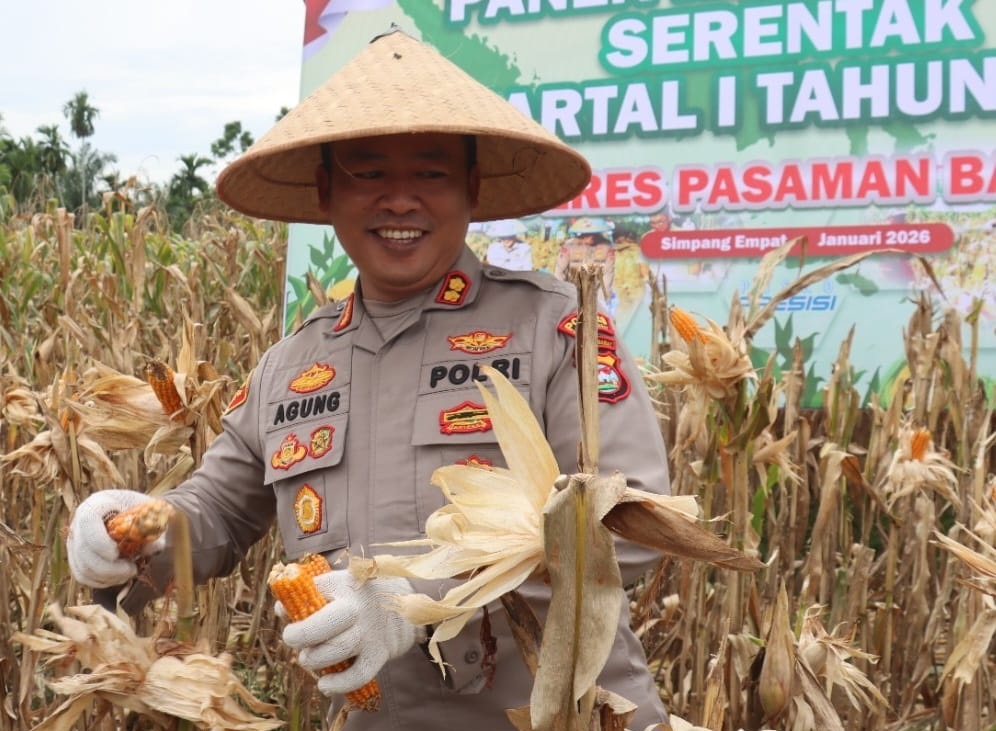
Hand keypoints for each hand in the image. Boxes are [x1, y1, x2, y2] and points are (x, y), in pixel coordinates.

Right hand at [67, 490, 167, 587]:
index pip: (88, 520)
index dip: (99, 541)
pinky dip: (101, 582)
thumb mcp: (153, 514)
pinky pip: (82, 575)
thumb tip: (153, 548)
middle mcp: (80, 521)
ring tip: (129, 573)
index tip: (117, 554)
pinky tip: (119, 578)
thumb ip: (155, 529)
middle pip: (83, 550)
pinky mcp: (77, 556)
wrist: (136, 515)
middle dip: (108, 567)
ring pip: (82, 566)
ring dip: (107, 577)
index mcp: (98, 503)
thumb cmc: (145, 512)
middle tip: (131, 570)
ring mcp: (75, 540)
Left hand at [281, 570, 420, 695]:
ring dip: (316, 660)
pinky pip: (358, 675)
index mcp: (344, 586)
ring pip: (337, 650)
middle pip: (324, 625)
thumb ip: (310, 595)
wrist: (407, 601)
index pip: (314, 594)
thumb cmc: (360, 594)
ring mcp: (370, 631)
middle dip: (302, 637)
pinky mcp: (380, 653)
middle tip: (294, 641)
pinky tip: (325, 684)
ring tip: (308, 660)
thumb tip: (281, 611)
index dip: (293, 611)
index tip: (288, 621)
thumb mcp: (338, 584)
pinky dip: (339, 684)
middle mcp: (358, 608)